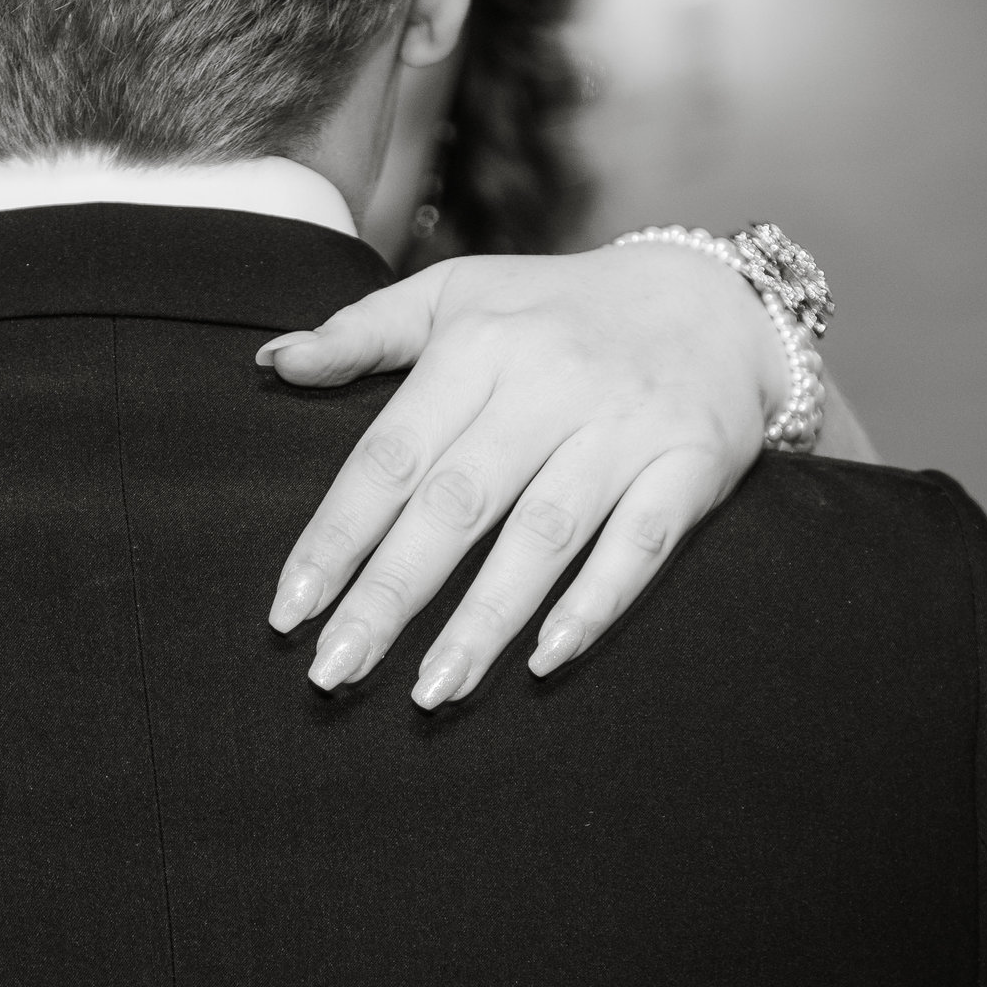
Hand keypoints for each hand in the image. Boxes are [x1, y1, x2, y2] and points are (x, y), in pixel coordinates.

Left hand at [257, 241, 784, 706]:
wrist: (712, 300)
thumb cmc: (556, 311)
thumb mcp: (457, 296)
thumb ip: (362, 332)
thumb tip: (274, 363)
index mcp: (480, 344)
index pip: (391, 455)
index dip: (338, 536)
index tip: (289, 610)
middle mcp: (551, 383)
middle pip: (456, 503)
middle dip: (390, 594)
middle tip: (333, 669)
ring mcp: (624, 427)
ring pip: (543, 535)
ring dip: (484, 620)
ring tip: (431, 690)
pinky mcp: (691, 463)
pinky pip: (641, 544)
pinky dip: (596, 603)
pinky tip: (546, 658)